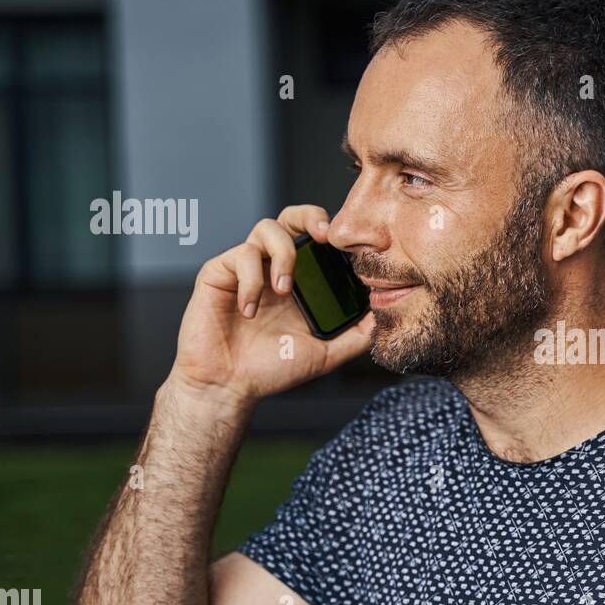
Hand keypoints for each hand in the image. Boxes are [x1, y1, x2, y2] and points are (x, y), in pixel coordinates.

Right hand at [168, 205, 374, 406]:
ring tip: (284, 289)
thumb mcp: (326, 353)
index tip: (349, 246)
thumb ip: (356, 334)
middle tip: (323, 237)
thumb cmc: (271, 369)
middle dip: (310, 217)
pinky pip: (239, 256)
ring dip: (282, 254)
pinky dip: (250, 280)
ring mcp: (247, 268)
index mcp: (300, 280)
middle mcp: (273, 267)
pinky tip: (250, 310)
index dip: (333, 233)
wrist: (229, 387)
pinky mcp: (219, 273)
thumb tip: (385, 314)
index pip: (318, 239)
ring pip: (266, 228)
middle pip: (292, 218)